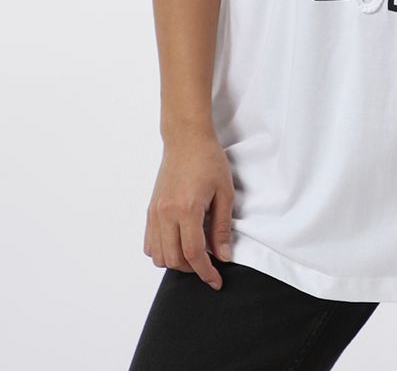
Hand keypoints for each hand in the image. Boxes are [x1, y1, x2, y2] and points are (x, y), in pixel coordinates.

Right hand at [143, 129, 234, 289]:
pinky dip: (162, 251)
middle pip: (174, 259)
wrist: (186, 139)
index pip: (194, 254)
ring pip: (158, 256)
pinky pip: (149, 244)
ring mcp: (155, 212)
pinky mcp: (150, 210)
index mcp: (187, 209)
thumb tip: (223, 256)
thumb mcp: (225, 193)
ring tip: (194, 253)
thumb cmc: (209, 160)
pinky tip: (177, 244)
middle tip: (209, 264)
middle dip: (193, 269)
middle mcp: (166, 214)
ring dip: (176, 262)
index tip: (216, 280)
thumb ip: (222, 227)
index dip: (206, 272)